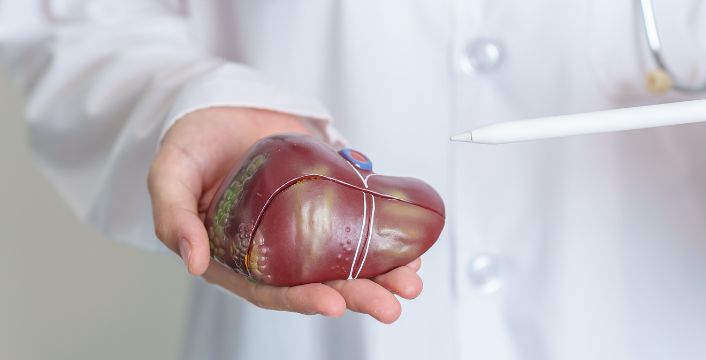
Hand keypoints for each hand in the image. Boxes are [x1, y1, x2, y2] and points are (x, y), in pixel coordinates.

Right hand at [147, 107, 421, 321]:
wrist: (221, 105)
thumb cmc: (190, 144)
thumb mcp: (168, 176)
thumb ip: (174, 217)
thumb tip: (193, 262)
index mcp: (237, 256)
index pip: (272, 289)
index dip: (302, 299)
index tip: (333, 303)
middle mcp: (277, 249)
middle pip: (320, 281)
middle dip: (358, 295)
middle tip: (390, 305)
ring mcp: (307, 225)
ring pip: (348, 259)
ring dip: (381, 275)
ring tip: (411, 283)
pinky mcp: (330, 198)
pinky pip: (362, 221)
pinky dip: (387, 237)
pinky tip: (411, 250)